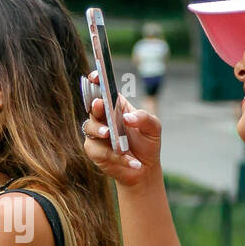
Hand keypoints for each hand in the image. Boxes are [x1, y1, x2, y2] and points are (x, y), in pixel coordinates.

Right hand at [81, 70, 161, 187]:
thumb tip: (128, 118)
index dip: (96, 81)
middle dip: (95, 105)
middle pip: (92, 105)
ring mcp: (97, 134)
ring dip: (100, 130)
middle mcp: (103, 117)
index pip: (103, 89)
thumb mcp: (154, 128)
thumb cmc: (147, 143)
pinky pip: (99, 151)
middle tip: (100, 105)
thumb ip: (144, 118)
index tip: (96, 76)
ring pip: (90, 127)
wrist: (144, 169)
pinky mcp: (95, 151)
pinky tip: (131, 161)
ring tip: (110, 134)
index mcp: (117, 106)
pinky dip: (115, 156)